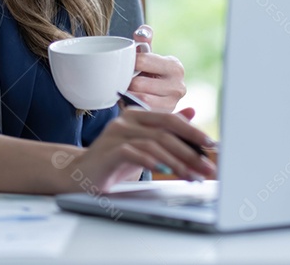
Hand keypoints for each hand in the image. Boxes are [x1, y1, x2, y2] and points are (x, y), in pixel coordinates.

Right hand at [63, 107, 215, 192]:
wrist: (78, 176)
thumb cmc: (113, 162)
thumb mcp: (144, 145)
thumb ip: (165, 130)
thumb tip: (192, 113)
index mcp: (137, 115)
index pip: (170, 120)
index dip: (193, 132)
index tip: (211, 146)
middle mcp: (126, 120)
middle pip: (166, 131)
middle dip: (190, 150)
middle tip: (207, 166)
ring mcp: (116, 134)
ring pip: (154, 143)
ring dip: (177, 161)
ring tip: (191, 175)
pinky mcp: (108, 151)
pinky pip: (134, 153)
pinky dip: (152, 162)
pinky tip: (165, 171)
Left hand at [127, 25, 185, 111]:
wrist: (159, 98)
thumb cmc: (150, 74)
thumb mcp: (148, 56)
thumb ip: (144, 40)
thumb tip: (141, 32)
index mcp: (174, 66)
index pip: (142, 60)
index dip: (128, 63)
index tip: (122, 65)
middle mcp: (179, 86)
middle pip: (139, 83)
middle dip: (126, 82)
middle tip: (118, 82)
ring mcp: (173, 104)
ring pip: (140, 99)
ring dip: (127, 96)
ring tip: (121, 92)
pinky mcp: (163, 118)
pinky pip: (141, 112)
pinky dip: (131, 107)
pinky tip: (127, 103)